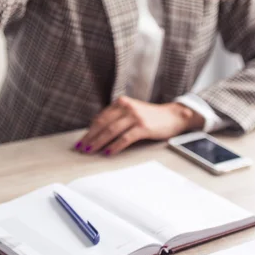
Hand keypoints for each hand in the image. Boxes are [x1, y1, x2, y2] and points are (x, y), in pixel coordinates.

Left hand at [75, 96, 204, 155]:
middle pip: (103, 123)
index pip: (101, 117)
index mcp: (121, 102)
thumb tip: (97, 133)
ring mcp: (135, 116)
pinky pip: (125, 138)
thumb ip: (117, 118)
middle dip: (90, 137)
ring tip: (90, 151)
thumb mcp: (132, 112)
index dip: (89, 130)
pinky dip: (115, 146)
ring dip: (98, 142)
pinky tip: (108, 152)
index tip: (81, 141)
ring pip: (111, 131)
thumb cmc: (150, 117)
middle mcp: (126, 106)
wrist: (172, 116)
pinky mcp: (143, 126)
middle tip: (81, 148)